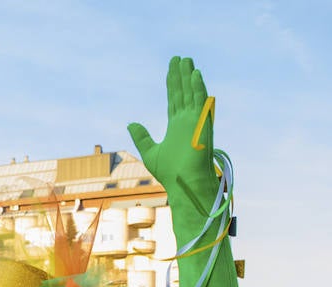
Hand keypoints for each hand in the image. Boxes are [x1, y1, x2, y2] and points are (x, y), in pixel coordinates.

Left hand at [126, 57, 218, 228]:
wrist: (182, 183)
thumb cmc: (170, 173)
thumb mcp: (150, 152)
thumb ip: (142, 136)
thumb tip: (131, 123)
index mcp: (177, 126)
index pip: (174, 99)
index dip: (172, 83)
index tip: (171, 68)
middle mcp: (187, 121)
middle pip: (183, 92)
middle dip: (180, 75)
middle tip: (178, 58)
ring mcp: (195, 121)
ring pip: (192, 93)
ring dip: (189, 77)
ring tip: (186, 60)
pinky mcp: (201, 124)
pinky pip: (201, 102)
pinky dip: (198, 88)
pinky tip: (195, 74)